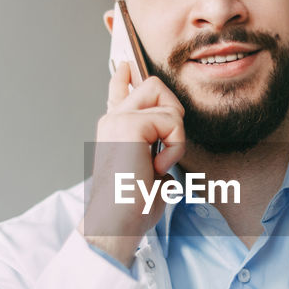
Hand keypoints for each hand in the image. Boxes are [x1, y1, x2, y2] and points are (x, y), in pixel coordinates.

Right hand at [80, 62, 185, 265]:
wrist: (116, 222)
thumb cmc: (132, 206)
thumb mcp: (149, 171)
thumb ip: (154, 148)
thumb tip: (169, 139)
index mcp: (114, 129)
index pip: (117, 92)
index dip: (123, 77)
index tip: (124, 65)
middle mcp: (112, 119)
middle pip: (153, 85)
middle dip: (174, 112)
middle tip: (166, 147)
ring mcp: (118, 118)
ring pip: (167, 101)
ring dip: (175, 136)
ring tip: (159, 163)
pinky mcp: (129, 124)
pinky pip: (172, 121)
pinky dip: (175, 146)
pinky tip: (158, 167)